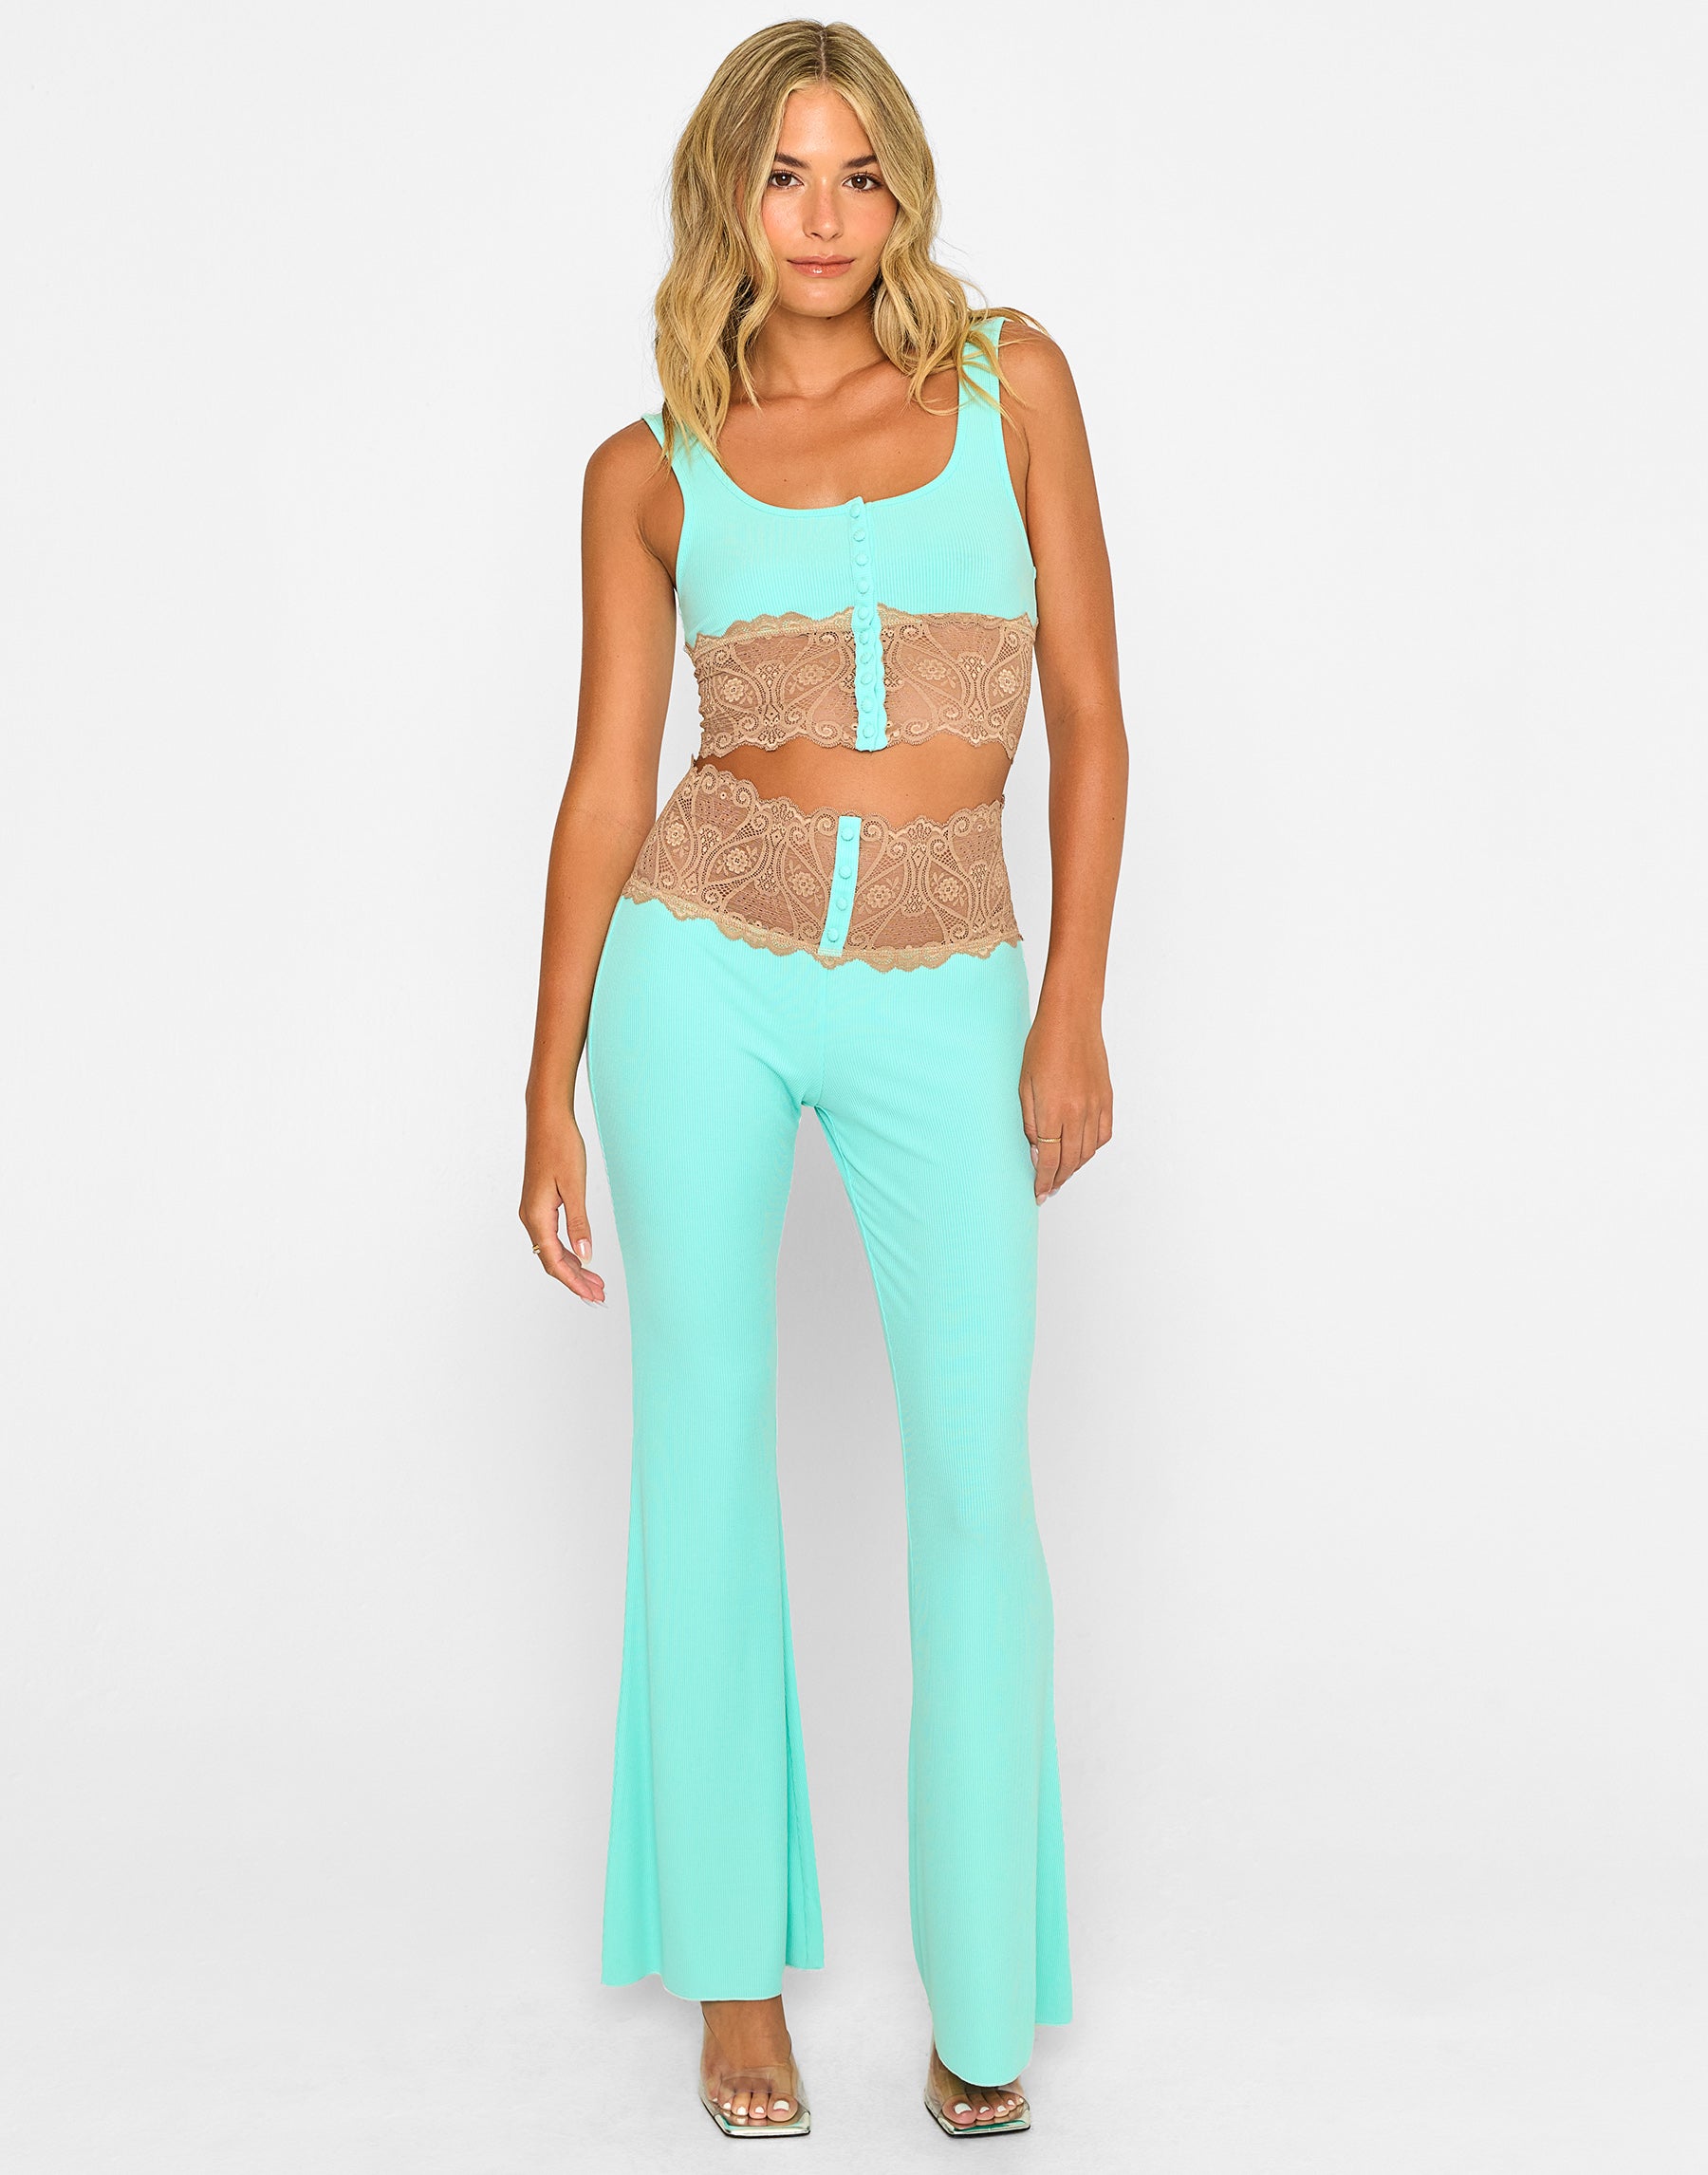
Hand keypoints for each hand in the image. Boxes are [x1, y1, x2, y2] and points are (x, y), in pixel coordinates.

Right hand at [519, 1111, 607, 1303]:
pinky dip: (568, 1251)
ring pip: (552, 1250)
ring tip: (595, 1281)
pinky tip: (582, 1257)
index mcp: (537, 1216)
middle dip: (576, 1280)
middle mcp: (531, 1218)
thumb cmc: (560, 1147)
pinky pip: (552, 1237)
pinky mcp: (539, 1204)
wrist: (547, 1120)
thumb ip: (579, 1224)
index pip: (554, 1262)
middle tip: (599, 1294)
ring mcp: (533, 1211)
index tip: (592, 1296)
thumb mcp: (575, 1187)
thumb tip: (586, 1256)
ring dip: (573, 1268)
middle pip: (552, 1261)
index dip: (574, 1283)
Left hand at [1019, 1001, 1112, 1201]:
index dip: (1043, 1180)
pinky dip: (1093, 1148)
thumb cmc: (1043, 1045)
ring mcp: (1096, 1106)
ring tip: (1062, 1173)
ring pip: (1088, 1151)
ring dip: (1075, 1167)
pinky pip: (1103, 1134)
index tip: (1038, 1193)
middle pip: (1070, 1161)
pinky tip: (1082, 1151)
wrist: (1072, 1019)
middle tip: (1048, 1188)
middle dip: (1058, 1179)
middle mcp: (1077, 1113)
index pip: (1049, 1160)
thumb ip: (1029, 1121)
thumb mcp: (1023, 1084)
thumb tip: (1035, 1150)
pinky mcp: (1107, 1099)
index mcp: (1053, 1110)